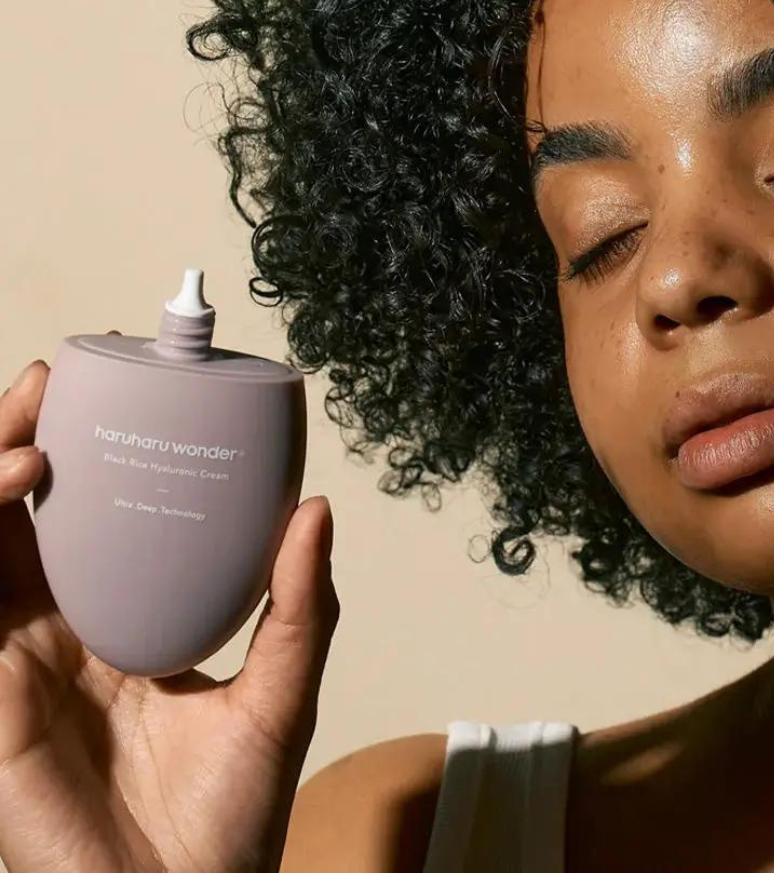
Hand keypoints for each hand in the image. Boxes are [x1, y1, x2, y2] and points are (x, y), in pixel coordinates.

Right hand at [0, 332, 339, 872]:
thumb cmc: (228, 819)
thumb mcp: (278, 692)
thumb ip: (295, 604)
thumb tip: (318, 509)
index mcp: (119, 627)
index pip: (89, 525)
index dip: (90, 460)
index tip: (120, 398)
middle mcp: (58, 637)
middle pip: (21, 519)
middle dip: (26, 440)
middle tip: (60, 378)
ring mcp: (14, 665)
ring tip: (39, 428)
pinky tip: (20, 486)